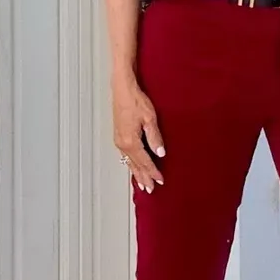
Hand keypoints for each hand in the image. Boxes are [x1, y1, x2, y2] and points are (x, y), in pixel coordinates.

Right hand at [112, 76, 164, 193]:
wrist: (122, 90)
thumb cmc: (135, 101)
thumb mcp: (149, 119)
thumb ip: (155, 137)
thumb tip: (160, 153)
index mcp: (131, 142)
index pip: (145, 162)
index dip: (154, 172)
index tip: (161, 180)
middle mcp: (123, 144)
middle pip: (136, 165)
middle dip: (144, 177)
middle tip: (151, 189)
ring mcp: (119, 140)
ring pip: (129, 162)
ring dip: (136, 173)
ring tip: (142, 183)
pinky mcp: (118, 136)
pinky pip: (125, 155)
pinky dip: (130, 164)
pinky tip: (133, 166)